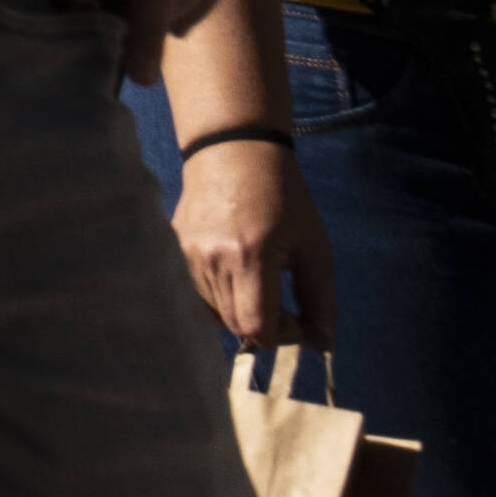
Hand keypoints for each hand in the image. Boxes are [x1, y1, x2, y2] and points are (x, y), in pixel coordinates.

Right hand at [174, 131, 327, 359]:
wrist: (233, 151)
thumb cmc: (283, 197)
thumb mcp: (314, 246)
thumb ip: (321, 299)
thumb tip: (322, 344)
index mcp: (249, 257)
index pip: (257, 327)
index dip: (282, 335)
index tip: (296, 319)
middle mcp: (211, 261)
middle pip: (236, 325)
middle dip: (264, 325)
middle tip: (282, 302)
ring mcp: (186, 255)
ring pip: (215, 314)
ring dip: (241, 312)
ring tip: (257, 284)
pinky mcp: (174, 250)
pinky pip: (197, 295)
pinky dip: (219, 299)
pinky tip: (233, 276)